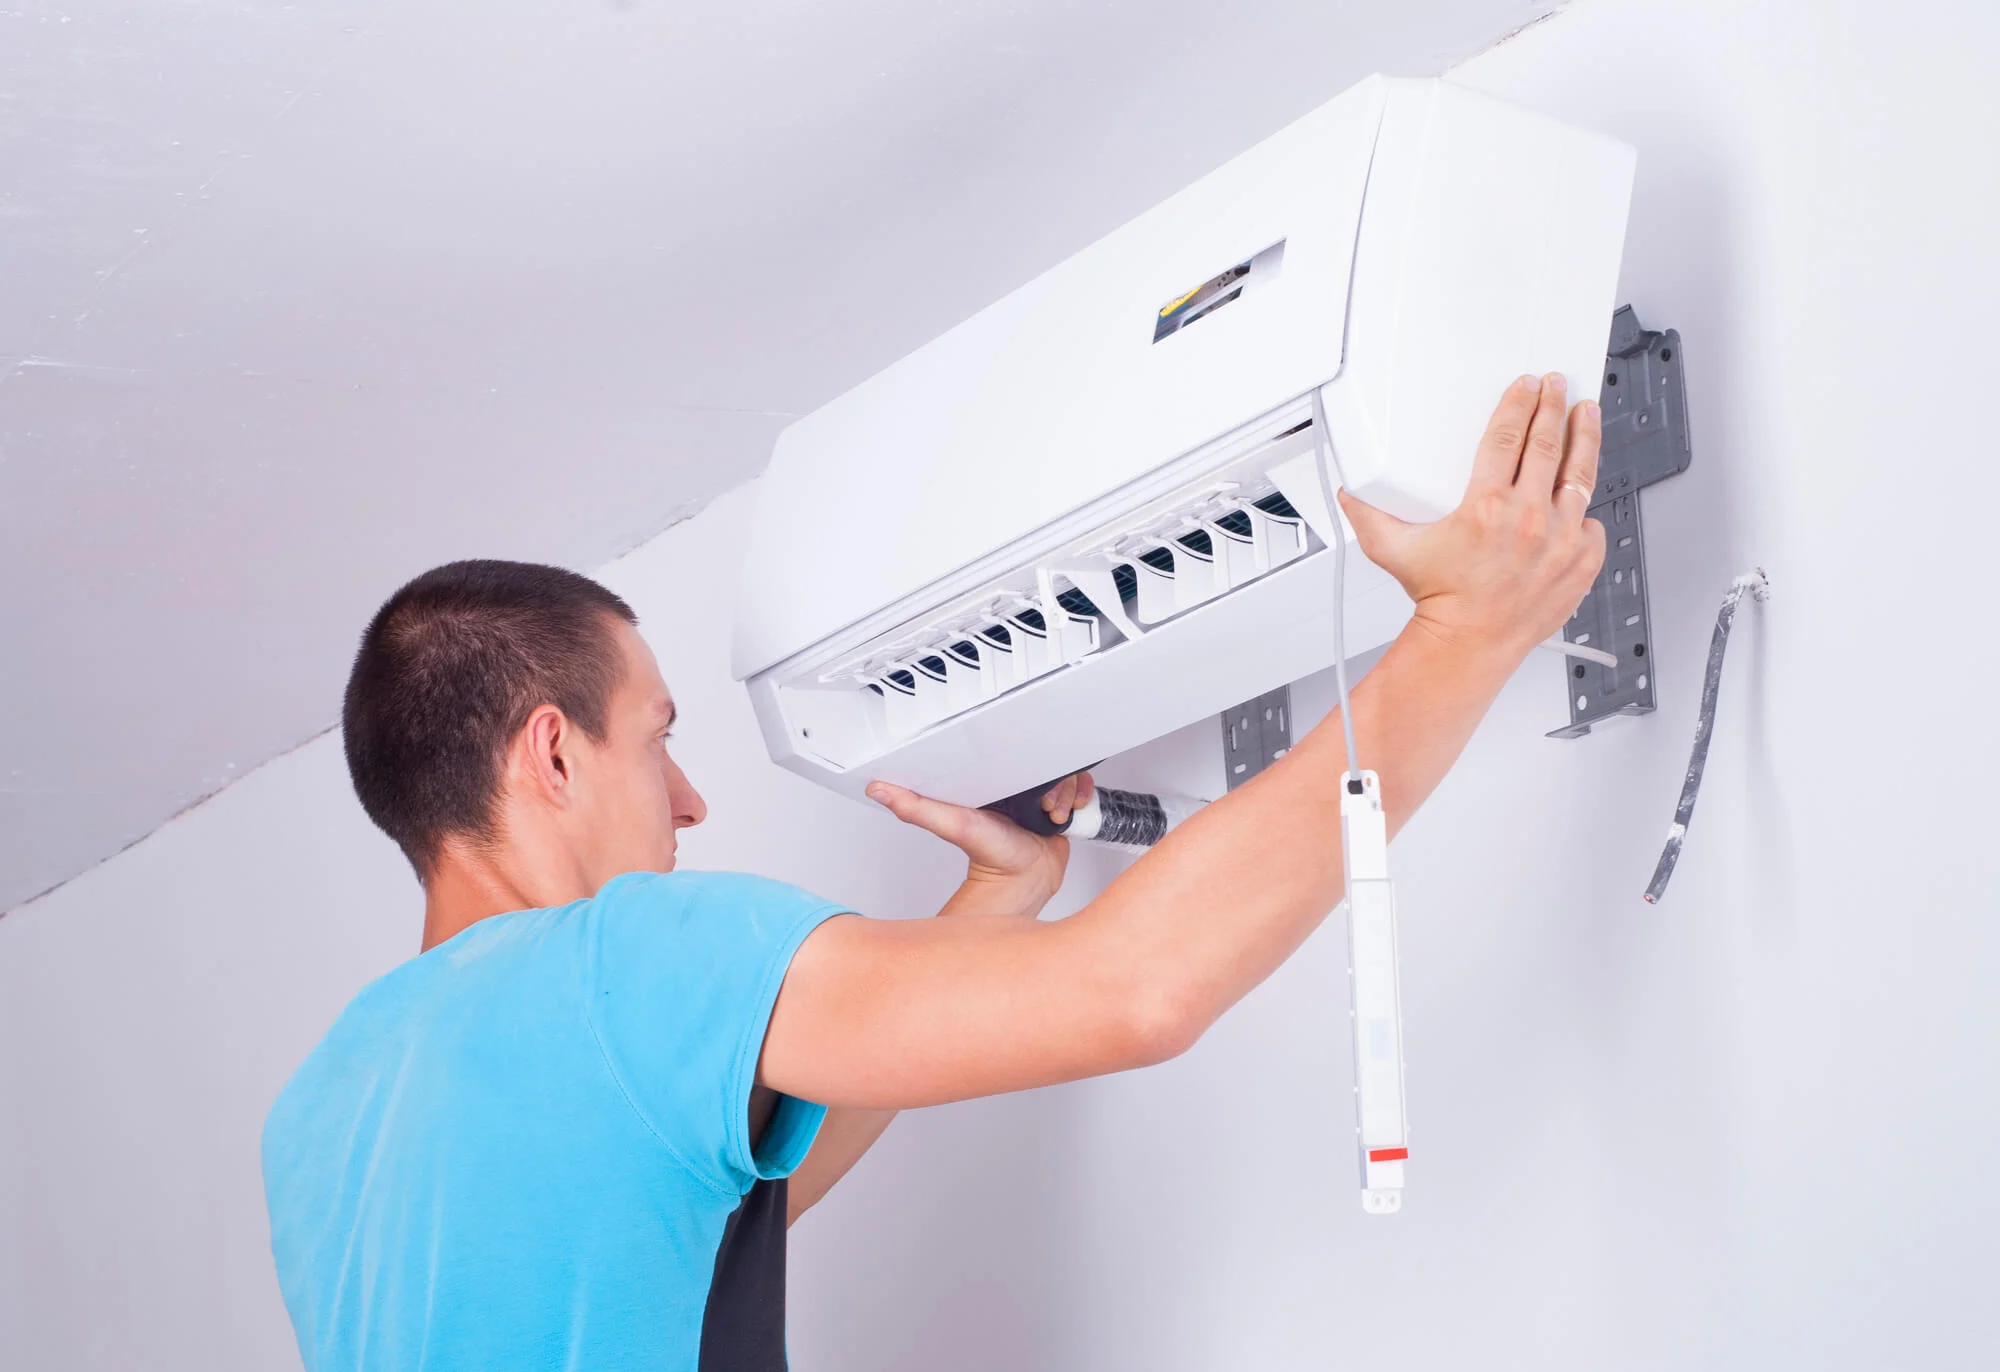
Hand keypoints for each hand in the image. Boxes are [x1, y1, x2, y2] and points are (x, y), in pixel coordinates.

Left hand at [865, 773, 1094, 918]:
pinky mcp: (1060, 807)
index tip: (1026, 768)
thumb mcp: (952, 824)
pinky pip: (1079, 789)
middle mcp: (1017, 785)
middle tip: (1041, 803)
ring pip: (1065, 772)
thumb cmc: (991, 858)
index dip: (1025, 754)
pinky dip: (1080, 797)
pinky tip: (1068, 813)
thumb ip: (915, 807)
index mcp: (992, 780)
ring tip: (1053, 813)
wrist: (1026, 884)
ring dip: (1066, 792)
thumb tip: (877, 789)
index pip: (1012, 747)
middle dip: (1052, 779)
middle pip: (1044, 759)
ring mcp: (1040, 796)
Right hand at [1339, 373, 1606, 664]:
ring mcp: (1560, 540)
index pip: (1508, 437)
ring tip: (1586, 414)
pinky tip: (1578, 494)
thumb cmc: (1439, 601)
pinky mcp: (1581, 561)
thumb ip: (1368, 516)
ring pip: (1581, 474)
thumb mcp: (1395, 551)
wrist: (1469, 644)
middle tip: (1556, 388)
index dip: (1518, 404)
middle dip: (1552, 408)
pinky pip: (1591, 522)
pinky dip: (1583, 509)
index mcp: (1485, 508)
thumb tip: (1349, 493)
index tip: (1525, 387)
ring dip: (1585, 438)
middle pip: (1547, 444)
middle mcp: (1528, 519)